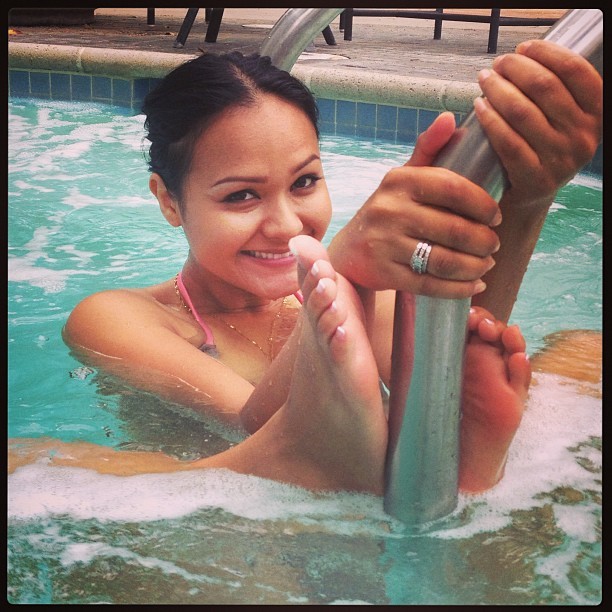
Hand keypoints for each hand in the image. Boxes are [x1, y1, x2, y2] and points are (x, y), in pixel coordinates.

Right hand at [329, 113, 501, 297]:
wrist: (349, 252)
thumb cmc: (387, 212)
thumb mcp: (403, 179)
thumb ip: (428, 150)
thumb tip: (452, 118)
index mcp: (399, 181)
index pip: (453, 188)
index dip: (482, 204)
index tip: (495, 216)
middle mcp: (389, 210)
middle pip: (454, 229)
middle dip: (484, 241)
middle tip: (493, 245)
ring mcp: (384, 243)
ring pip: (445, 260)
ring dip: (475, 266)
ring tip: (486, 264)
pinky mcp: (383, 273)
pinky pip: (431, 284)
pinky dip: (459, 288)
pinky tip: (474, 285)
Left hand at [474, 40, 601, 208]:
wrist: (529, 196)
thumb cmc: (539, 148)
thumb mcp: (560, 119)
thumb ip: (553, 92)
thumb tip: (522, 57)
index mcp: (595, 115)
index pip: (575, 71)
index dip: (547, 53)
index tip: (523, 48)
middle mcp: (582, 137)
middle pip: (545, 87)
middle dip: (516, 68)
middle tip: (497, 64)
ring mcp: (560, 160)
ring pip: (522, 112)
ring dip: (498, 89)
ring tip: (485, 80)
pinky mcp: (535, 179)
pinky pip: (508, 142)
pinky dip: (490, 119)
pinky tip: (479, 106)